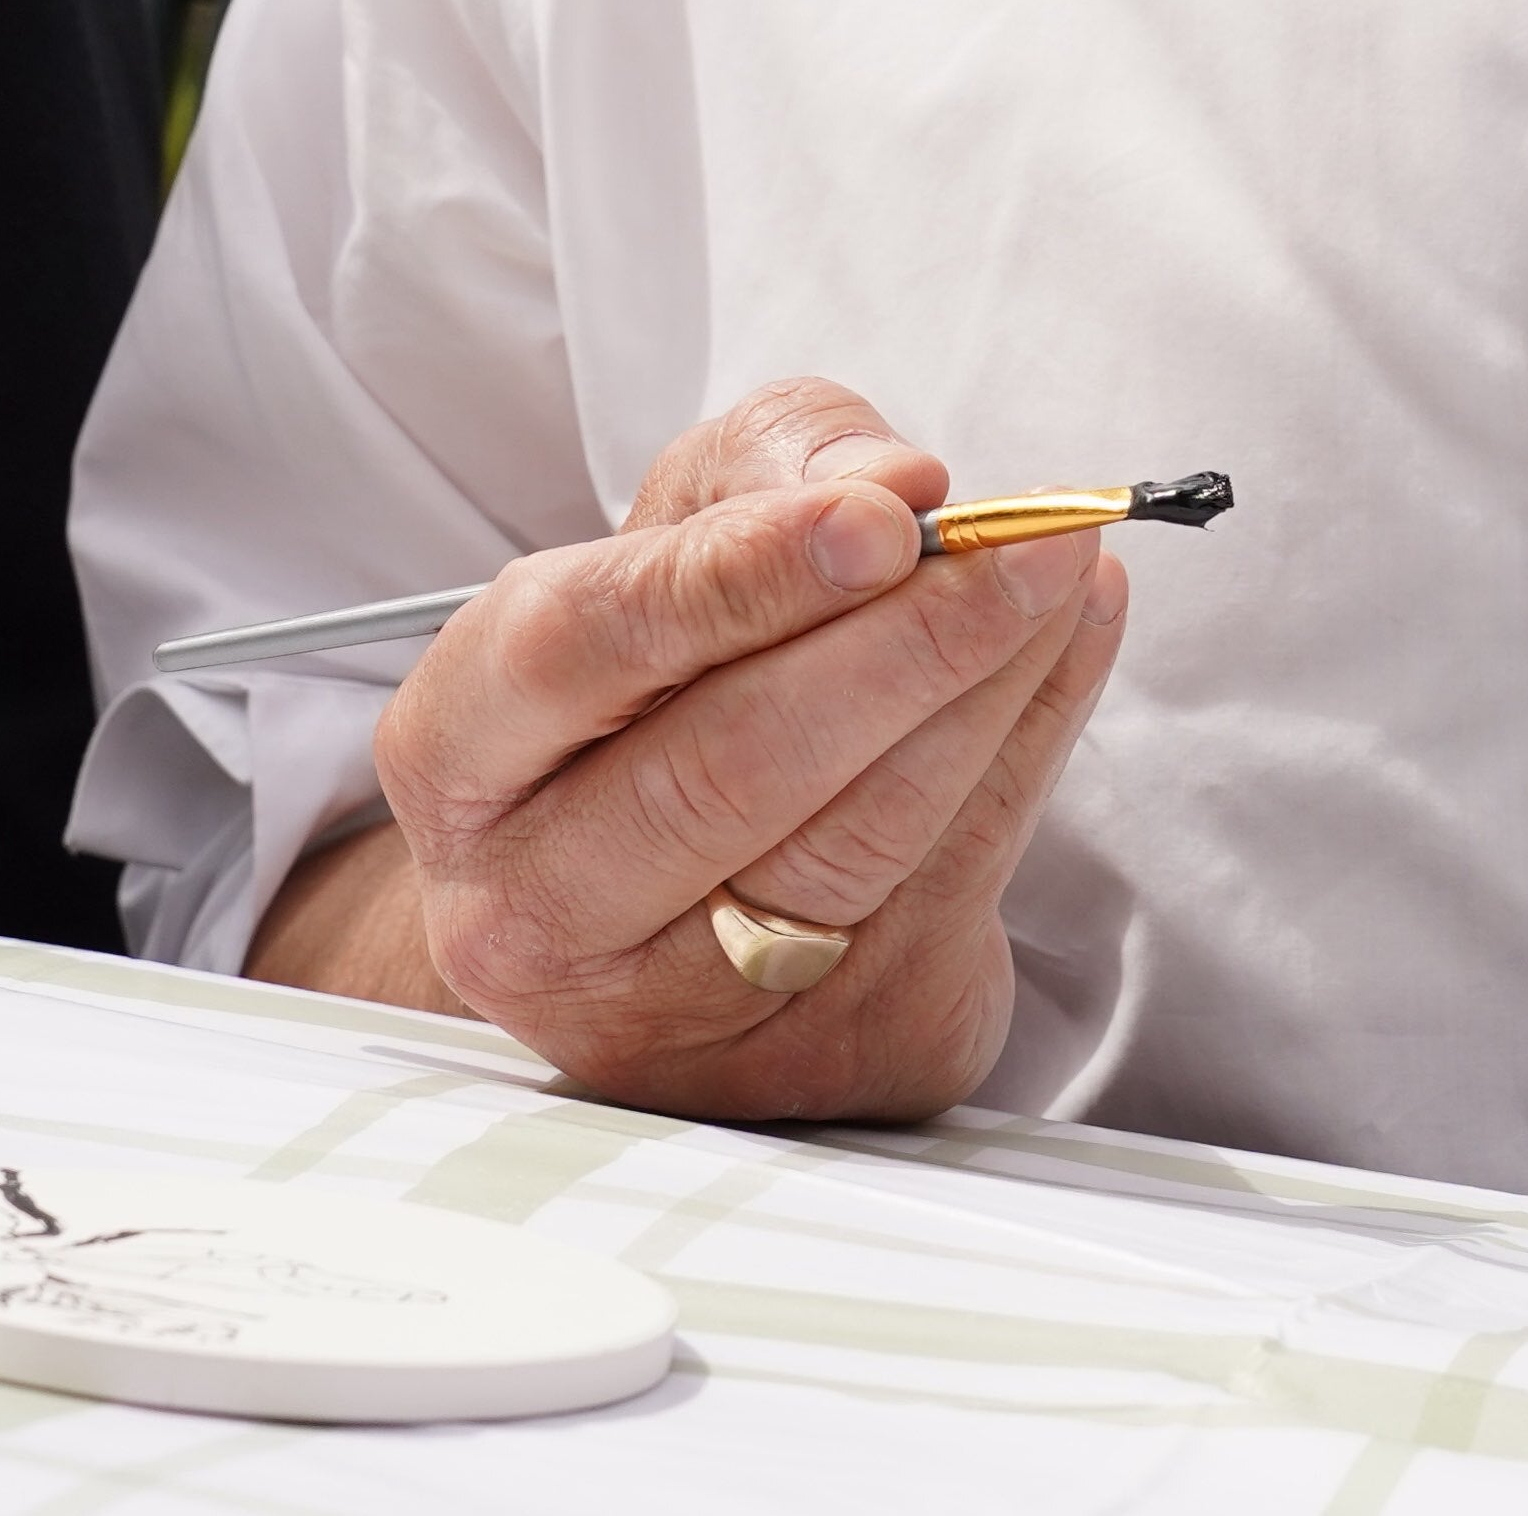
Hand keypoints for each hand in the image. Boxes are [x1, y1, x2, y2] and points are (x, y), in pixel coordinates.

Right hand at [254, 377, 1127, 1121]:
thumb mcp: (677, 527)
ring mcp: (664, 1014)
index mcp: (456, 756)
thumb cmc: (656, 682)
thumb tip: (895, 482)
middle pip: (727, 771)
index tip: (885, 518)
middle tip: (1031, 546)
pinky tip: (1070, 655)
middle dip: (905, 642)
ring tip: (1069, 577)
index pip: (581, 650)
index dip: (740, 576)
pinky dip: (1030, 756)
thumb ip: (771, 466)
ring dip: (992, 695)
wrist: (647, 903)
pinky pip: (946, 893)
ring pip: (851, 847)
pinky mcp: (812, 1061)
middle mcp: (529, 910)